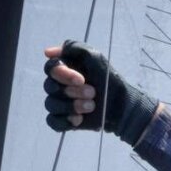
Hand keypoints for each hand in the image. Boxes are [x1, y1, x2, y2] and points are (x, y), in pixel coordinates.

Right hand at [43, 40, 157, 144]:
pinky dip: (66, 120)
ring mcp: (59, 103)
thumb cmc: (108, 80)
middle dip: (72, 91)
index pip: (50, 69)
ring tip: (92, 106)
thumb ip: (74, 48)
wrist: (122, 105)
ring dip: (73, 105)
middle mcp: (58, 86)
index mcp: (64, 70)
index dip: (63, 74)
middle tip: (92, 92)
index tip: (81, 79)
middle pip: (50, 87)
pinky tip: (79, 119)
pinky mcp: (62, 120)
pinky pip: (53, 122)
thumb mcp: (95, 58)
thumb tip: (48, 52)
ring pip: (51, 104)